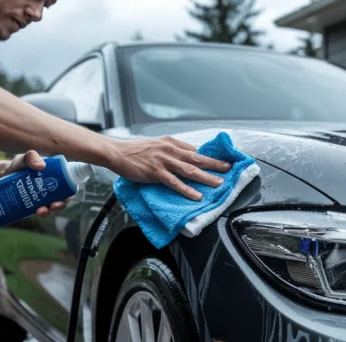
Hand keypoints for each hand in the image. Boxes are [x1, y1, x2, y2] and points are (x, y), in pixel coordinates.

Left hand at [3, 150, 69, 216]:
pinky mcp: (35, 205)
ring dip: (50, 210)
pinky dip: (42, 213)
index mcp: (55, 175)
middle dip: (61, 204)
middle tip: (54, 205)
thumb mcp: (24, 158)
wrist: (2, 177)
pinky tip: (37, 212)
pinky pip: (42, 211)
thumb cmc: (18, 165)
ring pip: (52, 206)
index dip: (71, 190)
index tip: (68, 195)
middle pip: (62, 197)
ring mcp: (43, 197)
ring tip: (42, 210)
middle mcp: (51, 187)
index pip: (68, 183)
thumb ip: (31, 157)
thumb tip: (41, 166)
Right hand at [106, 136, 231, 200]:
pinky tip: (196, 195)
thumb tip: (187, 156)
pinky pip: (175, 182)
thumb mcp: (157, 145)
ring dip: (206, 177)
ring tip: (218, 183)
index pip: (195, 150)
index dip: (210, 156)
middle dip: (215, 164)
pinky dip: (187, 189)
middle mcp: (170, 150)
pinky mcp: (156, 172)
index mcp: (172, 143)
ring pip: (190, 170)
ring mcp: (164, 161)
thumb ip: (172, 150)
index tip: (222, 161)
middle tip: (228, 169)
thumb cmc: (136, 150)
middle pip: (197, 158)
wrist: (118, 152)